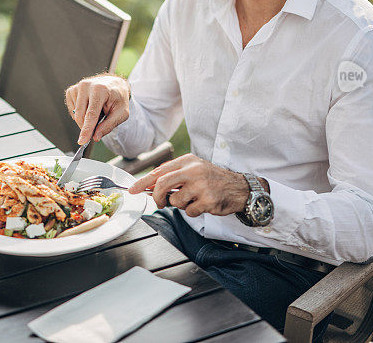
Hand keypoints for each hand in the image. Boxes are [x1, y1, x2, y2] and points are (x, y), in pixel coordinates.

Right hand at [65, 74, 129, 144]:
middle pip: (81, 116)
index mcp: (100, 89)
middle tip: (99, 126)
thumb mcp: (121, 113)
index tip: (82, 141)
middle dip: (88, 126)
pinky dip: (80, 114)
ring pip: (76, 115)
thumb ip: (109, 125)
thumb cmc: (118, 98)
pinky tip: (89, 108)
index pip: (91, 114)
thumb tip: (95, 137)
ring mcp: (77, 87)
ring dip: (86, 119)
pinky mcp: (71, 90)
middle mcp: (86, 86)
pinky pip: (72, 111)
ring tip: (98, 111)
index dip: (86, 129)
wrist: (114, 84)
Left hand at [128, 154, 249, 217]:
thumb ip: (174, 174)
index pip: (159, 171)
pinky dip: (193, 212)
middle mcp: (193, 170)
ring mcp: (201, 185)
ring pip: (175, 201)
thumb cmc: (213, 179)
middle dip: (157, 197)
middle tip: (159, 203)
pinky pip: (189, 212)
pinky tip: (203, 205)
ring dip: (180, 205)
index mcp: (187, 161)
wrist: (239, 188)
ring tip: (192, 200)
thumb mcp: (194, 169)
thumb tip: (150, 185)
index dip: (144, 182)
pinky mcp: (208, 200)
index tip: (133, 189)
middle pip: (162, 184)